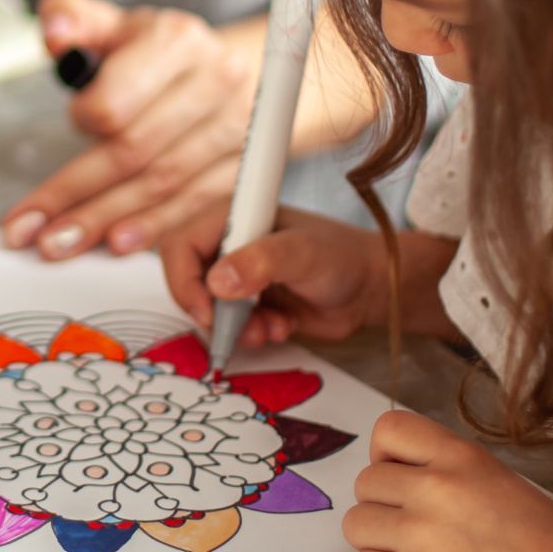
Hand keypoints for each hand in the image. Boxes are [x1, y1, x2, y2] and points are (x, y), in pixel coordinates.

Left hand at [1, 0, 257, 259]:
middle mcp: (215, 82)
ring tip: (61, 244)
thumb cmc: (159, 53)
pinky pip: (196, 205)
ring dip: (108, 219)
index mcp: (176, 41)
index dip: (86, 119)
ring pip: (164, 184)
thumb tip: (55, 30)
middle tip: (32, 228)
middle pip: (137, 151)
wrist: (233, 71)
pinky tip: (117, 243)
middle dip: (78, 194)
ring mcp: (239, 128)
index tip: (72, 124)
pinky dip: (154, 228)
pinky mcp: (248, 165)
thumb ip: (72, 17)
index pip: (120, 99)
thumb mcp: (115, 25)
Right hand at [159, 200, 391, 344]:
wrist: (372, 289)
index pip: (180, 245)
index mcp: (233, 217)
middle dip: (210, 311)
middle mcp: (228, 243)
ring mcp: (238, 275)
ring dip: (235, 328)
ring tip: (271, 329)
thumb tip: (216, 283)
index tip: (207, 311)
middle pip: (187, 280)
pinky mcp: (249, 302)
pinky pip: (230, 326)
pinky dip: (252, 334)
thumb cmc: (343, 257)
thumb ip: (261, 262)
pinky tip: (283, 327)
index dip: (184, 281)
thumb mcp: (303, 254)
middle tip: (238, 328)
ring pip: (208, 309)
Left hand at [345, 411, 552, 551]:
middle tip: (420, 528)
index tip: (402, 475)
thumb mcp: (500, 482)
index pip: (389, 429)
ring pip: (357, 525)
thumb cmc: (549, 549)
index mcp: (464, 458)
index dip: (388, 456)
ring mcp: (421, 535)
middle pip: (367, 483)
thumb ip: (449, 470)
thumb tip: (397, 474)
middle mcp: (438, 488)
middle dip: (387, 506)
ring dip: (380, 542)